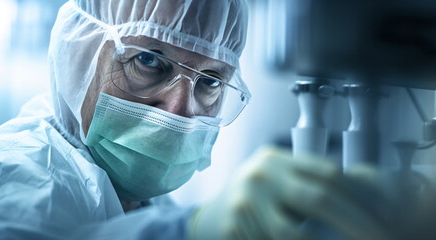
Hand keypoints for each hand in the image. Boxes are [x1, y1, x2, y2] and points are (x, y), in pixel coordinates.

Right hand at [189, 146, 388, 239]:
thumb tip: (370, 194)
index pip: (327, 172)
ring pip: (295, 232)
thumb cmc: (256, 197)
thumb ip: (311, 181)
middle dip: (356, 221)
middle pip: (317, 197)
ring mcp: (244, 204)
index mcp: (275, 159)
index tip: (385, 215)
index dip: (362, 195)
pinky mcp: (235, 229)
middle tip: (381, 236)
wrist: (213, 216)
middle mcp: (259, 176)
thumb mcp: (280, 179)